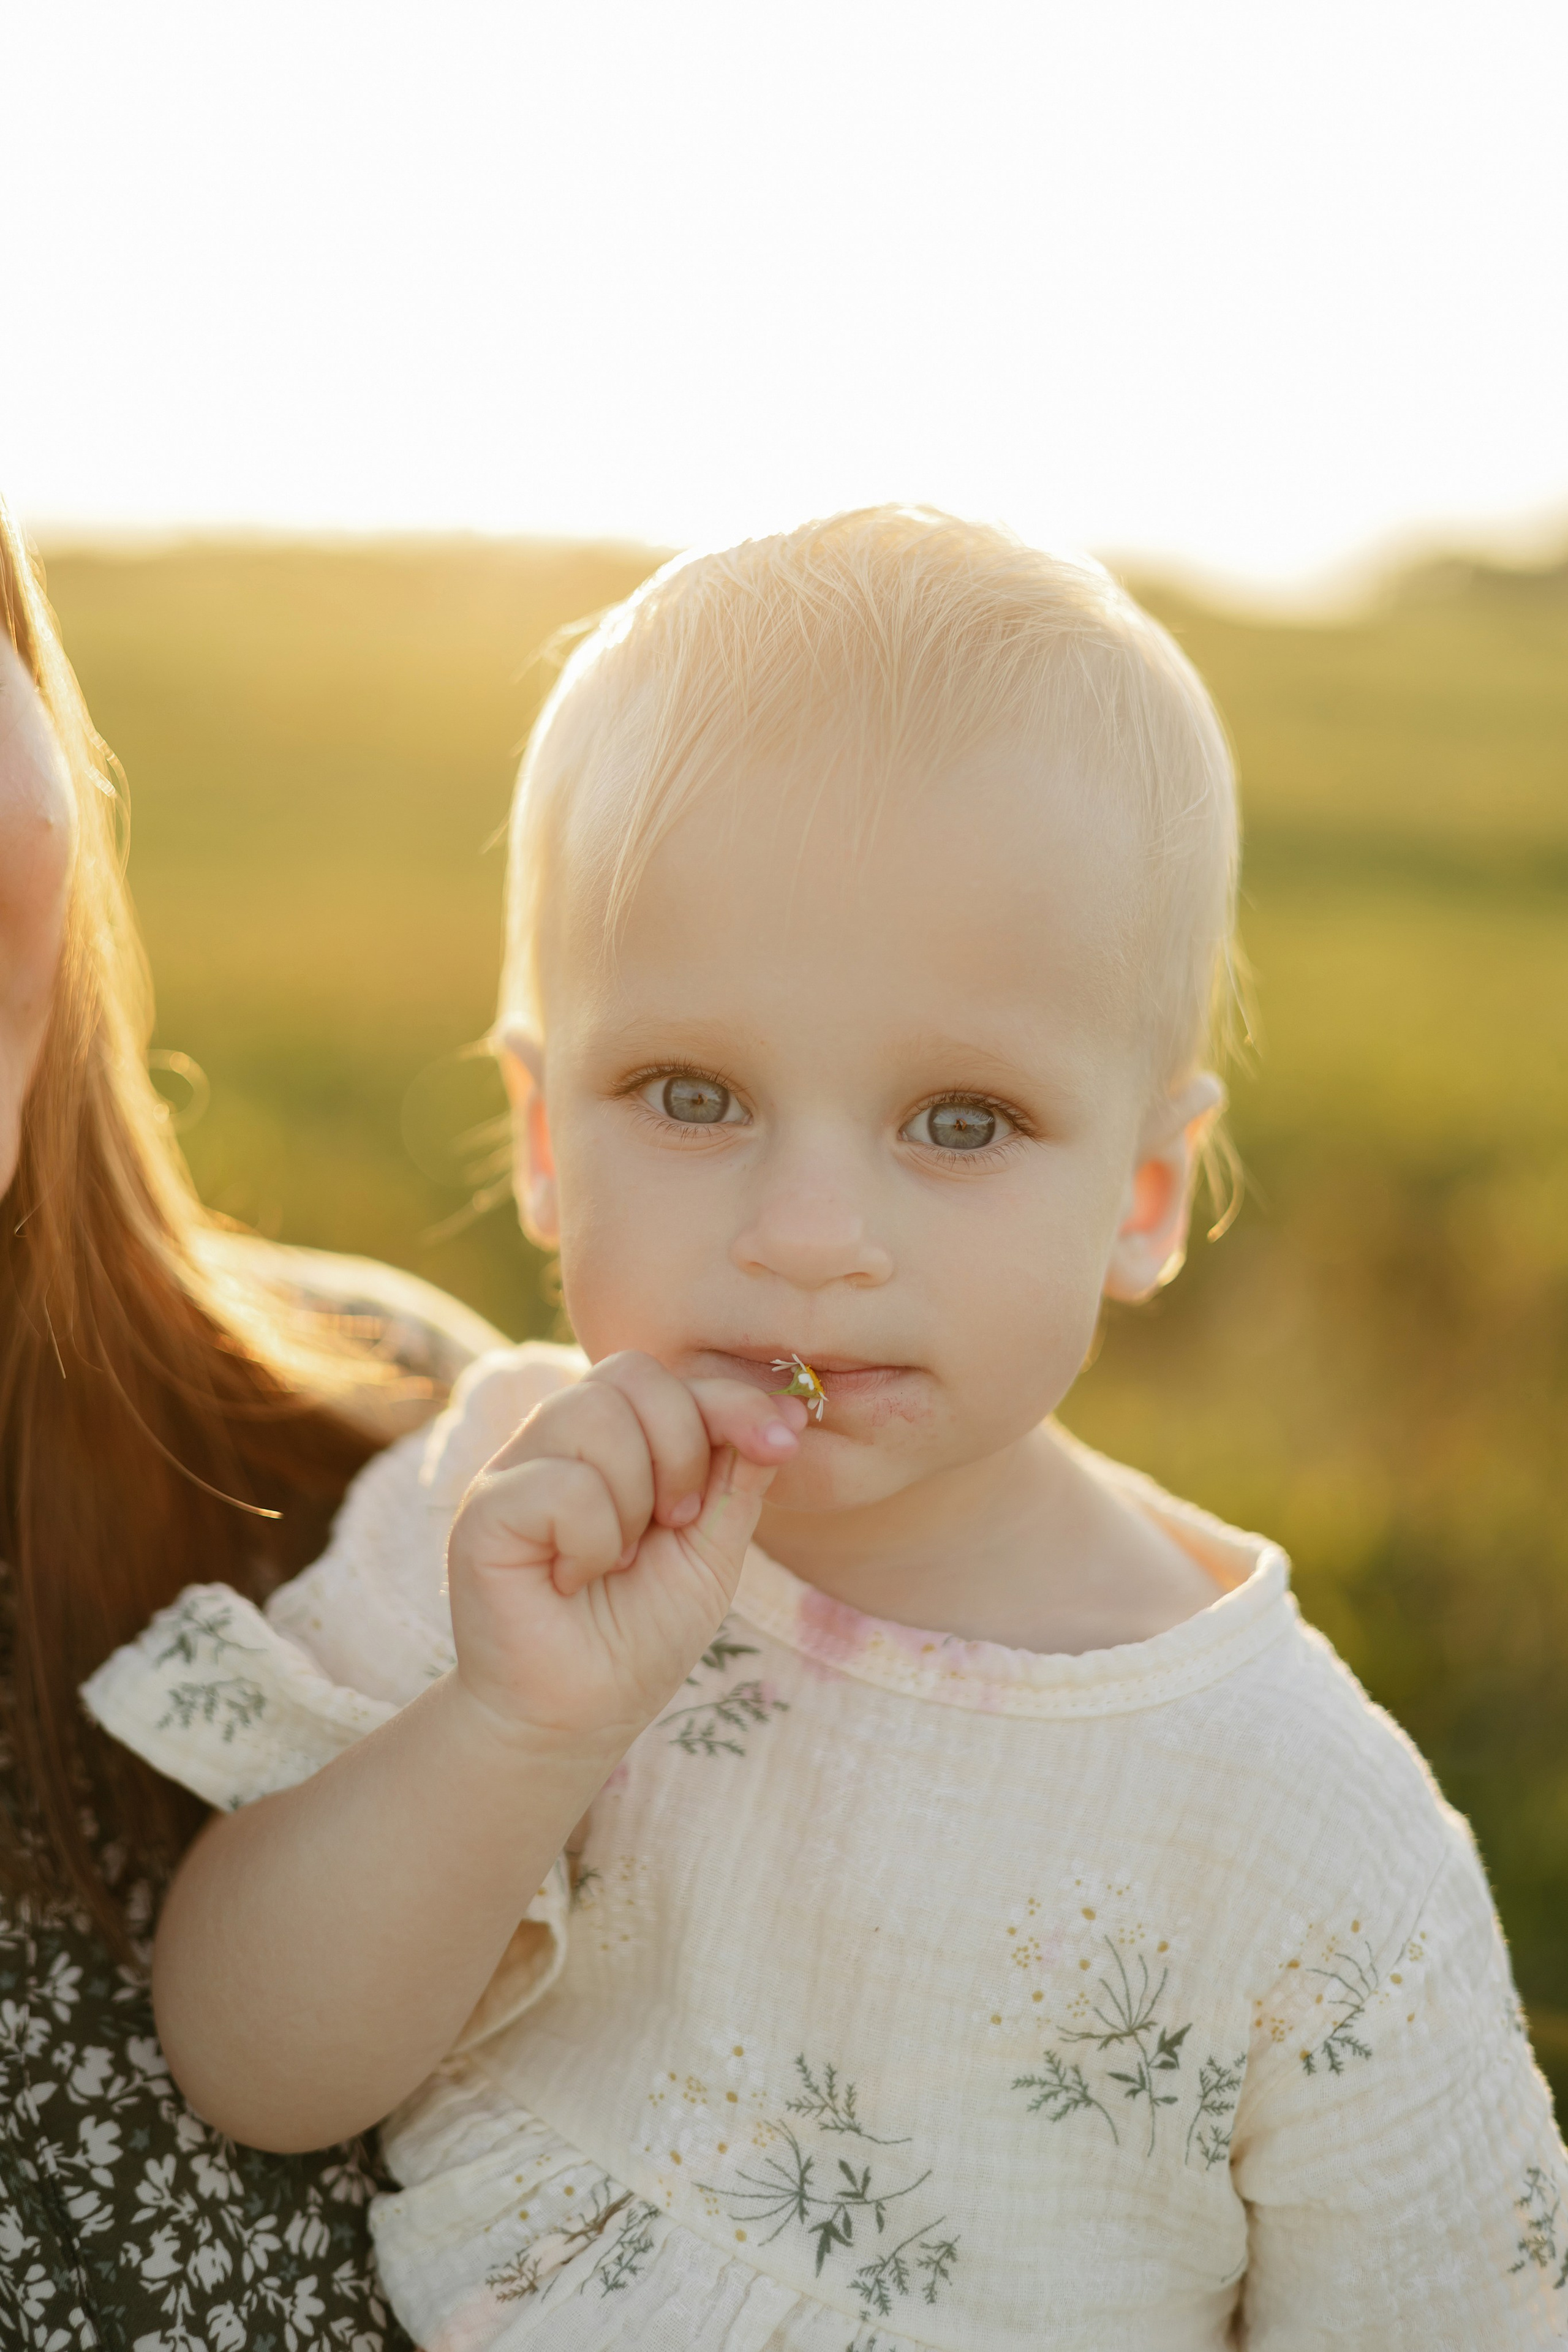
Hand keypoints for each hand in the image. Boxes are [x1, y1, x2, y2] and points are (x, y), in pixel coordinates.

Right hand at [446, 1352, 806, 1753]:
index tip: (782, 1441)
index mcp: (611, 1442)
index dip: (730, 1399)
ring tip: (621, 1557)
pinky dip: (592, 1540)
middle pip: (630, 1374)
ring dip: (634, 1498)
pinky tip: (573, 1579)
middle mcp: (557, 1441)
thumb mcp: (709, 1550)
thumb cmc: (636, 1637)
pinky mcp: (485, 1510)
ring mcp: (514, 1470)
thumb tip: (788, 1410)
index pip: (668, 1376)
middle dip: (682, 1447)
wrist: (576, 1718)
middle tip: (676, 1524)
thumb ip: (736, 1478)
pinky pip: (561, 1483)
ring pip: (592, 1413)